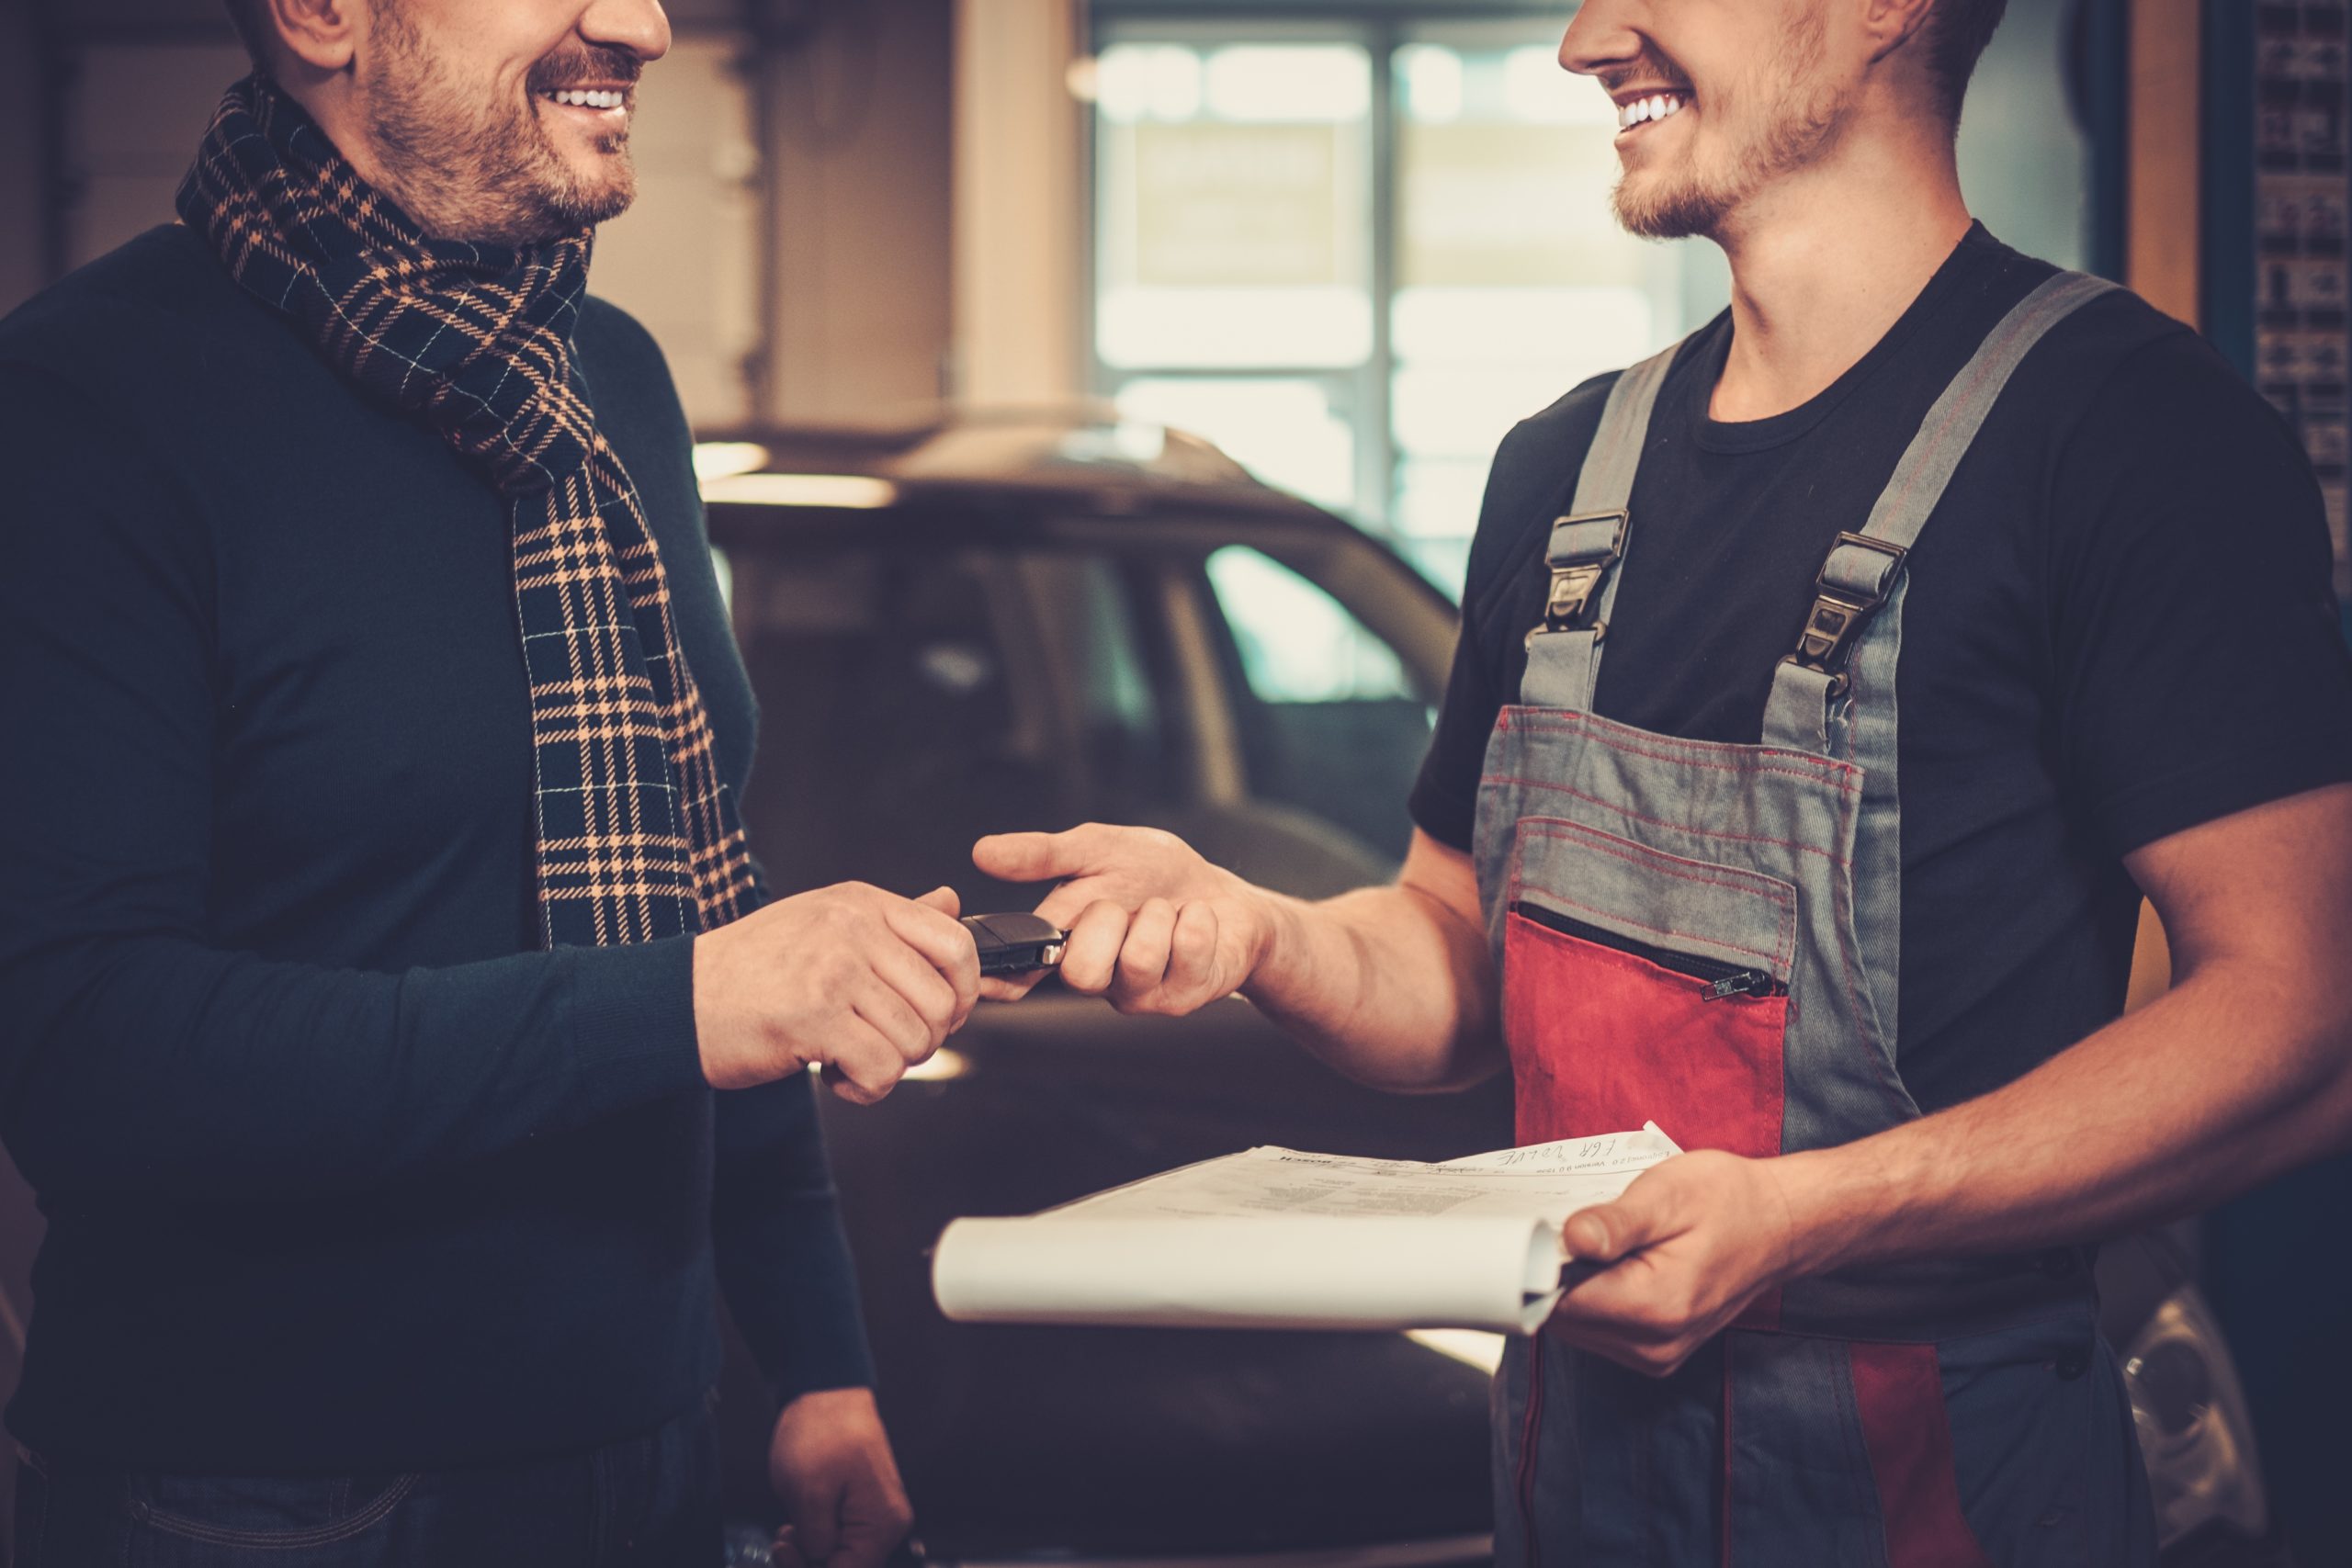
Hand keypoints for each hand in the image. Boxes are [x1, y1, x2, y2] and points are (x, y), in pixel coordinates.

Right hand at [692, 883, 977, 1101]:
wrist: (677, 1002)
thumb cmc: (752, 971)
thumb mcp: (823, 925)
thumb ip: (892, 922)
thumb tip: (952, 902)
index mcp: (860, 903)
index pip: (955, 941)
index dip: (965, 990)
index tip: (943, 1015)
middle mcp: (852, 928)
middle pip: (943, 1002)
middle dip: (923, 1040)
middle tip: (881, 1045)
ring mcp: (833, 969)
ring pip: (916, 1041)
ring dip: (889, 1068)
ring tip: (847, 1058)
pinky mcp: (815, 1017)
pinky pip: (883, 1069)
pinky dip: (866, 1088)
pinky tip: (834, 1076)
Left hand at [767, 1387, 911, 1567]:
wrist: (826, 1390)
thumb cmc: (822, 1428)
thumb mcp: (809, 1491)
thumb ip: (815, 1538)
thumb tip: (817, 1558)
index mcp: (882, 1524)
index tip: (785, 1553)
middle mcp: (885, 1525)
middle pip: (845, 1567)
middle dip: (808, 1562)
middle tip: (781, 1543)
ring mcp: (873, 1515)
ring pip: (839, 1556)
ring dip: (809, 1552)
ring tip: (786, 1532)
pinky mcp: (858, 1508)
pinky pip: (837, 1539)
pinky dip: (814, 1539)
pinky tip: (796, 1526)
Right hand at [970, 824, 1274, 1013]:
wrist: (1224, 898)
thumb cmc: (1156, 877)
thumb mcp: (1098, 849)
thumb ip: (1044, 855)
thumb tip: (983, 852)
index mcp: (1064, 946)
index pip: (1017, 975)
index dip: (1000, 978)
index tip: (987, 975)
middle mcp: (1098, 979)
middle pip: (1079, 974)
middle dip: (1106, 921)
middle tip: (1123, 905)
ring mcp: (1141, 994)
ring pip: (1138, 960)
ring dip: (1159, 916)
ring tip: (1166, 909)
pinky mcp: (1184, 996)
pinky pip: (1189, 950)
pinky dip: (1197, 918)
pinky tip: (1196, 920)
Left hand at [1546, 1150, 1808, 1375]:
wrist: (1780, 1225)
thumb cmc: (1729, 1201)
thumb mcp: (1668, 1194)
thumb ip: (1615, 1223)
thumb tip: (1570, 1239)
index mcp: (1654, 1307)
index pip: (1560, 1301)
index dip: (1538, 1265)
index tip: (1536, 1231)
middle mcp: (1654, 1345)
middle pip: (1563, 1318)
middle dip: (1554, 1275)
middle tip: (1568, 1227)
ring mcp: (1656, 1356)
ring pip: (1576, 1328)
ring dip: (1573, 1288)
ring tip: (1596, 1242)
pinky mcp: (1657, 1352)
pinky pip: (1598, 1331)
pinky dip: (1593, 1299)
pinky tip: (1610, 1264)